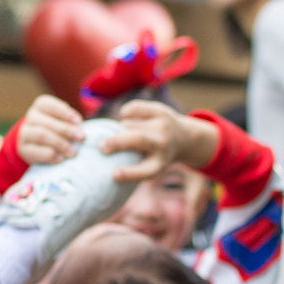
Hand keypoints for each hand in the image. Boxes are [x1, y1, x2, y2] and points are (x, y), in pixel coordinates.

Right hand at [17, 95, 85, 164]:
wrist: (38, 144)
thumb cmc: (57, 129)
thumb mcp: (64, 121)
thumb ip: (72, 124)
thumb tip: (81, 132)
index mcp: (41, 105)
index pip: (50, 105)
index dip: (65, 113)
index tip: (79, 121)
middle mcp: (31, 117)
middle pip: (47, 123)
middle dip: (66, 130)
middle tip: (81, 138)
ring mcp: (25, 132)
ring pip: (41, 135)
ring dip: (60, 144)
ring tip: (73, 152)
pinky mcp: (23, 148)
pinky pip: (35, 151)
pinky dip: (50, 156)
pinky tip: (61, 158)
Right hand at [99, 101, 220, 182]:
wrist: (184, 138)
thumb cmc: (154, 155)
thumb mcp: (148, 164)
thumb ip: (130, 163)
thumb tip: (99, 156)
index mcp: (160, 163)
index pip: (146, 171)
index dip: (130, 173)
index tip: (114, 174)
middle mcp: (163, 144)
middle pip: (138, 140)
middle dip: (117, 142)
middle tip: (100, 146)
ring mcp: (163, 125)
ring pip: (131, 124)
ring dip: (121, 128)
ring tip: (123, 132)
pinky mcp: (160, 110)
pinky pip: (134, 108)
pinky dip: (125, 113)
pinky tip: (125, 117)